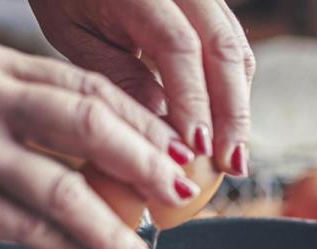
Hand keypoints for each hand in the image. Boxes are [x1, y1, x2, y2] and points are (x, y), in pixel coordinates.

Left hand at [29, 0, 255, 176]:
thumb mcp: (78, 37)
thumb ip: (121, 78)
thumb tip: (165, 131)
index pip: (179, 46)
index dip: (193, 101)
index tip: (196, 149)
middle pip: (223, 48)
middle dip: (232, 113)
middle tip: (230, 165)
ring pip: (237, 49)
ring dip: (238, 106)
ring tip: (232, 156)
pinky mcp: (212, 5)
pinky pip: (232, 46)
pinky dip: (232, 90)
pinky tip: (225, 128)